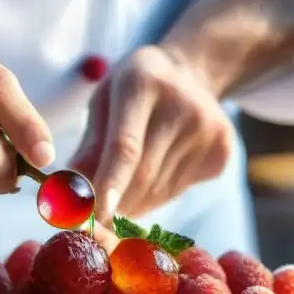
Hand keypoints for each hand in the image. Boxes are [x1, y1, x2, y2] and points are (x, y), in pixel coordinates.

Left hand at [69, 46, 233, 225]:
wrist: (192, 73)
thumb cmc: (133, 90)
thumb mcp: (105, 102)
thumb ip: (90, 145)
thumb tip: (70, 192)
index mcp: (143, 83)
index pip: (126, 147)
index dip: (110, 185)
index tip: (95, 217)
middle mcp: (181, 105)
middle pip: (143, 175)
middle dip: (116, 205)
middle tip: (95, 219)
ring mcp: (208, 128)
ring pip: (160, 190)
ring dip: (135, 203)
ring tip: (127, 187)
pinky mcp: (222, 149)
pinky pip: (180, 189)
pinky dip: (158, 195)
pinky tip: (158, 169)